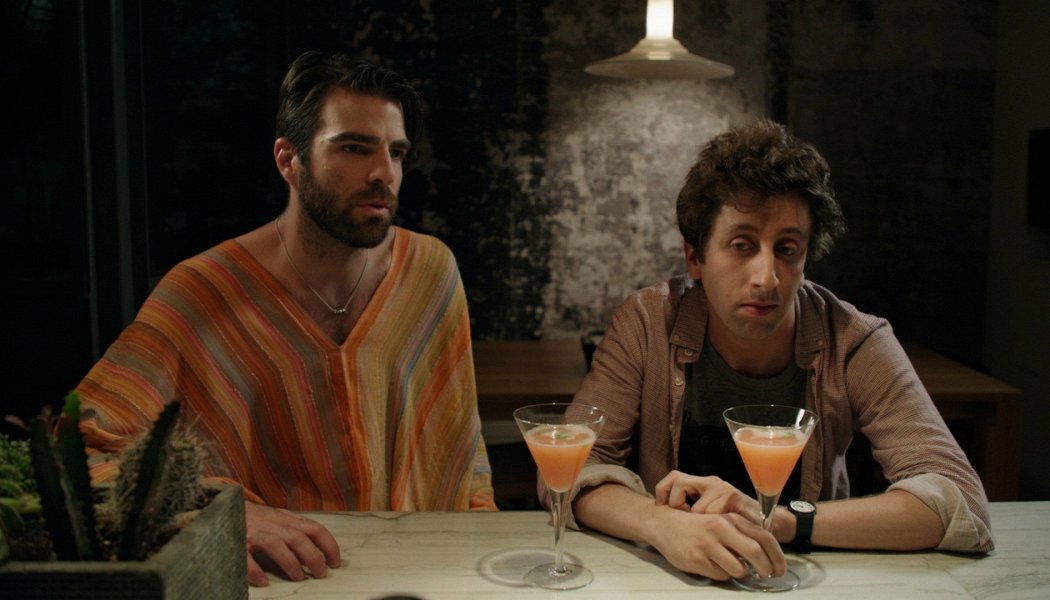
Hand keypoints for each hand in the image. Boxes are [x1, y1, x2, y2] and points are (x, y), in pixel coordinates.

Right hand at [244, 501, 340, 586]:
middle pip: (298, 538)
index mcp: (288, 520)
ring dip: (290, 562)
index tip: (335, 562)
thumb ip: (296, 528)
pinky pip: (246, 557)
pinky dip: (255, 570)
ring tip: (299, 577)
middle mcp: (274, 525)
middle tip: (321, 574)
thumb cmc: (257, 517)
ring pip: (276, 545)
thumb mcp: (280, 518)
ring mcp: (256, 533)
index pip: (315, 529)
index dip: (329, 545)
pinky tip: (263, 581)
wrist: (225, 506)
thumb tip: (319, 546)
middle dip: (313, 556)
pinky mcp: (237, 541)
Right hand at [647, 504, 785, 580]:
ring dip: (740, 572)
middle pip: (755, 553)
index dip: (777, 556)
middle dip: (765, 568)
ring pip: (738, 569)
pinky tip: (712, 564)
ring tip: (732, 566)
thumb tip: (766, 555)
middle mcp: (720, 528)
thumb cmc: (697, 525)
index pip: (764, 537)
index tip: (780, 568)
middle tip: (765, 574)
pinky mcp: (696, 558)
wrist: (664, 523)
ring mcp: (707, 544)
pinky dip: (721, 574)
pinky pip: (720, 575)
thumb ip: (742, 534)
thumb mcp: (722, 522)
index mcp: (730, 518)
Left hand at [654, 470, 760, 522]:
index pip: (674, 477)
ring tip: (708, 530)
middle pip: (679, 482)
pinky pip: (713, 515)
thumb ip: (689, 511)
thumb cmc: (730, 523)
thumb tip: (662, 512)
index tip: (660, 505)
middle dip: (677, 504)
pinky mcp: (733, 496)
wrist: (762, 527)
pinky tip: (721, 532)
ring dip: (700, 523)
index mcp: (702, 483)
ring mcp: (722, 487)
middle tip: (685, 520)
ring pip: (697, 507)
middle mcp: (710, 481)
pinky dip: (715, 527)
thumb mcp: (706, 515)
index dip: (663, 490)